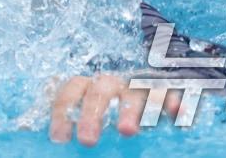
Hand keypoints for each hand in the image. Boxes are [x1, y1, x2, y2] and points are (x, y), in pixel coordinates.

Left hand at [49, 73, 180, 146]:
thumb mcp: (82, 123)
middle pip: (98, 90)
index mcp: (84, 87)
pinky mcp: (160, 92)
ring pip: (133, 91)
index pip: (68, 93)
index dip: (62, 114)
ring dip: (130, 109)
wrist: (125, 96)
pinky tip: (178, 114)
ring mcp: (135, 86)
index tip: (59, 139)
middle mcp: (109, 83)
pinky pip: (168, 94)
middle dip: (91, 113)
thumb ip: (74, 130)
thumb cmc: (99, 118)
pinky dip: (172, 102)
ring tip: (127, 131)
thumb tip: (46, 143)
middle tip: (87, 140)